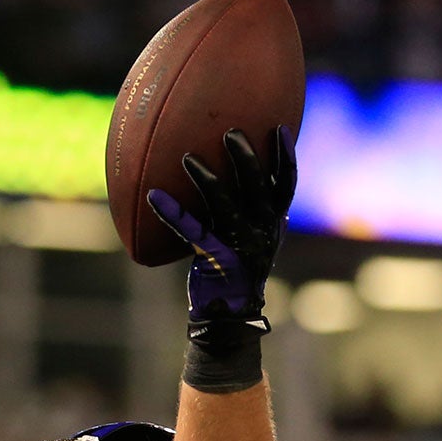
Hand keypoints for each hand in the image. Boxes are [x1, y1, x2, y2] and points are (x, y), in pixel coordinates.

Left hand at [147, 125, 295, 345]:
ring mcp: (240, 246)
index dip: (285, 157)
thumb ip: (254, 208)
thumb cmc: (238, 267)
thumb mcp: (255, 236)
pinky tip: (154, 196)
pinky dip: (172, 213)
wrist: (230, 312)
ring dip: (207, 179)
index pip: (287, 185)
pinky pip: (191, 231)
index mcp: (273, 223)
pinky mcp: (215, 259)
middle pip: (259, 188)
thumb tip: (246, 170)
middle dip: (246, 158)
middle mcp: (262, 231)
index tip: (279, 128)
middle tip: (230, 133)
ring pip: (224, 206)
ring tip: (187, 158)